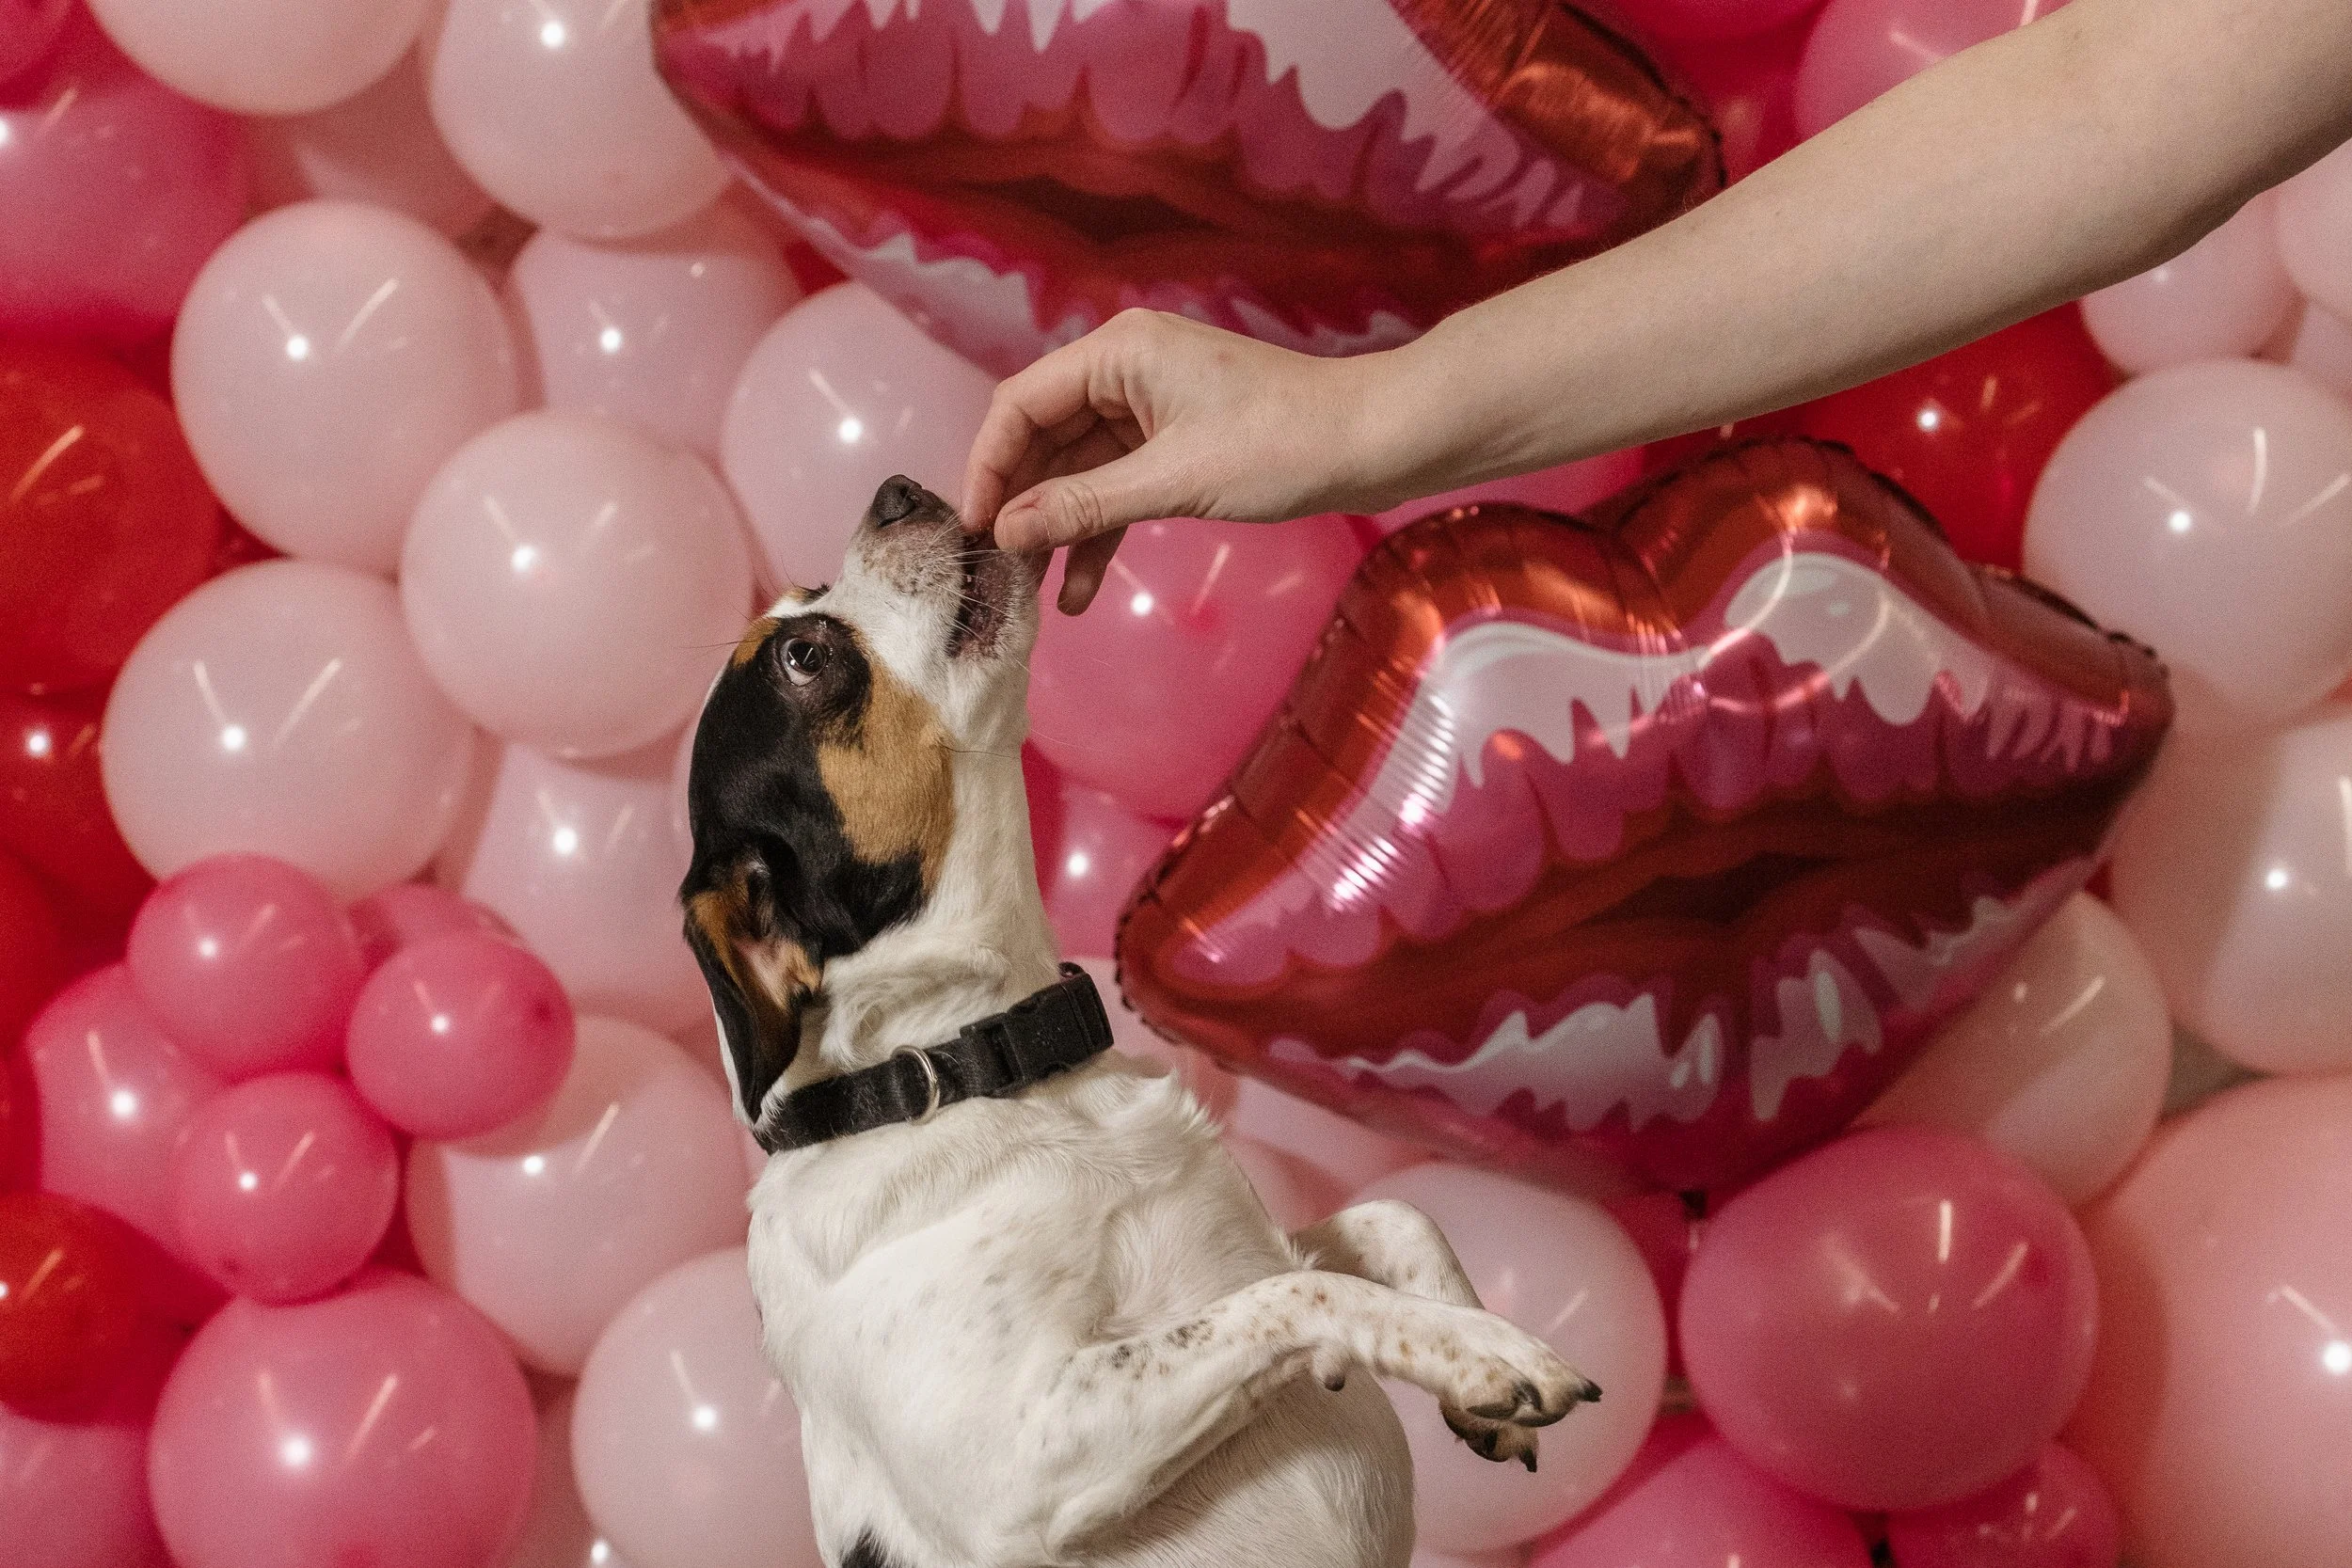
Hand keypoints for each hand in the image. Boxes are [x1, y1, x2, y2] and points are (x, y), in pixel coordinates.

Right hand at [959, 309, 1381, 612]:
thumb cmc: (1283, 445)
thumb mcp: (1174, 480)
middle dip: (1022, 506)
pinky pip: (1118, 486)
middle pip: (1044, 439)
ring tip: (1031, 592)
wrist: (1374, 443)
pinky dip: (1100, 531)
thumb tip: (1007, 530)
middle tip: (997, 570)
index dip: (989, 467)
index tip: (973, 528)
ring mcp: (1151, 407)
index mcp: (1118, 353)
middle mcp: (1125, 370)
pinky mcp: (1176, 442)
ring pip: (1079, 471)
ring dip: (1059, 529)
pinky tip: (1079, 588)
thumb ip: (1084, 504)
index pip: (1021, 404)